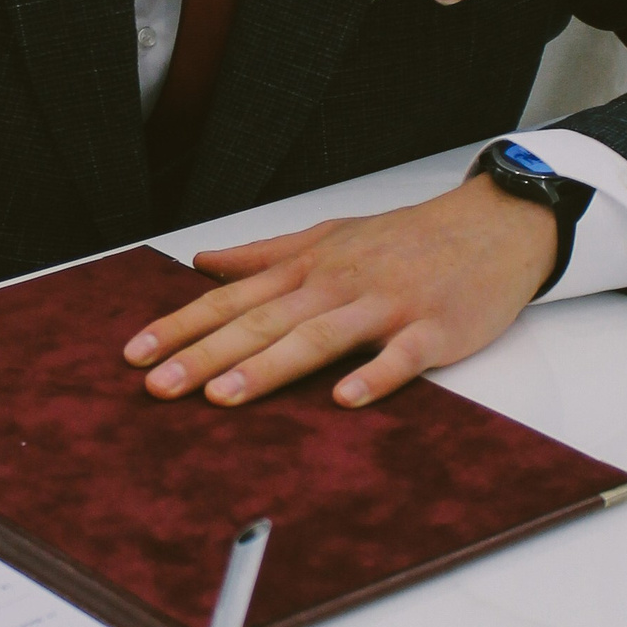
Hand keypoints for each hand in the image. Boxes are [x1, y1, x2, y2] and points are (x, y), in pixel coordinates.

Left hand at [121, 175, 557, 409]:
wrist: (491, 227)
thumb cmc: (406, 238)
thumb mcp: (329, 236)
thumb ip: (264, 254)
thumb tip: (205, 261)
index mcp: (309, 267)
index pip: (232, 299)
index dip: (181, 326)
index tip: (135, 353)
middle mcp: (337, 285)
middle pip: (261, 323)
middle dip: (205, 354)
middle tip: (157, 386)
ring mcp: (385, 307)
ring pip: (318, 338)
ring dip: (268, 367)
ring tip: (224, 397)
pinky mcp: (432, 330)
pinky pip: (398, 357)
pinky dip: (372, 377)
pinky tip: (344, 400)